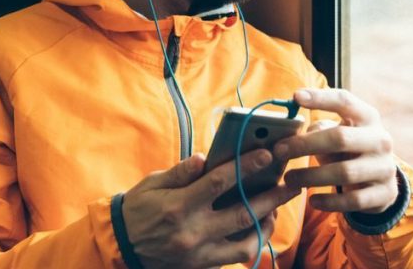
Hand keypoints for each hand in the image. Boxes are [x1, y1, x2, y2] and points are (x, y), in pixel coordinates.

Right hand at [121, 150, 300, 268]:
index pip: (219, 183)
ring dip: (267, 224)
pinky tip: (259, 227)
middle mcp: (193, 232)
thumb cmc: (138, 209)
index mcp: (178, 207)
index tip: (266, 155)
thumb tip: (204, 159)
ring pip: (246, 243)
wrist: (121, 247)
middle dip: (271, 197)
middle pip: (243, 214)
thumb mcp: (153, 184)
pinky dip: (251, 242)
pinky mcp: (202, 266)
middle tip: (292, 184)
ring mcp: (200, 254)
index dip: (245, 167)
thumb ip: (180, 172)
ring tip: (278, 207)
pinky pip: (235, 257)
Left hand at [273, 88, 397, 213]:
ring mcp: (385, 167)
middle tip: (278, 151)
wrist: (382, 178)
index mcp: (367, 117)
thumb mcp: (340, 132)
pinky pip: (354, 200)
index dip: (320, 98)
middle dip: (305, 145)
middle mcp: (380, 139)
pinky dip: (330, 201)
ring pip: (345, 172)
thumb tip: (289, 134)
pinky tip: (312, 200)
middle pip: (340, 138)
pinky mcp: (384, 193)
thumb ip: (319, 130)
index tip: (296, 97)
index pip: (344, 101)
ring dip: (312, 176)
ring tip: (289, 179)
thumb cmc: (350, 148)